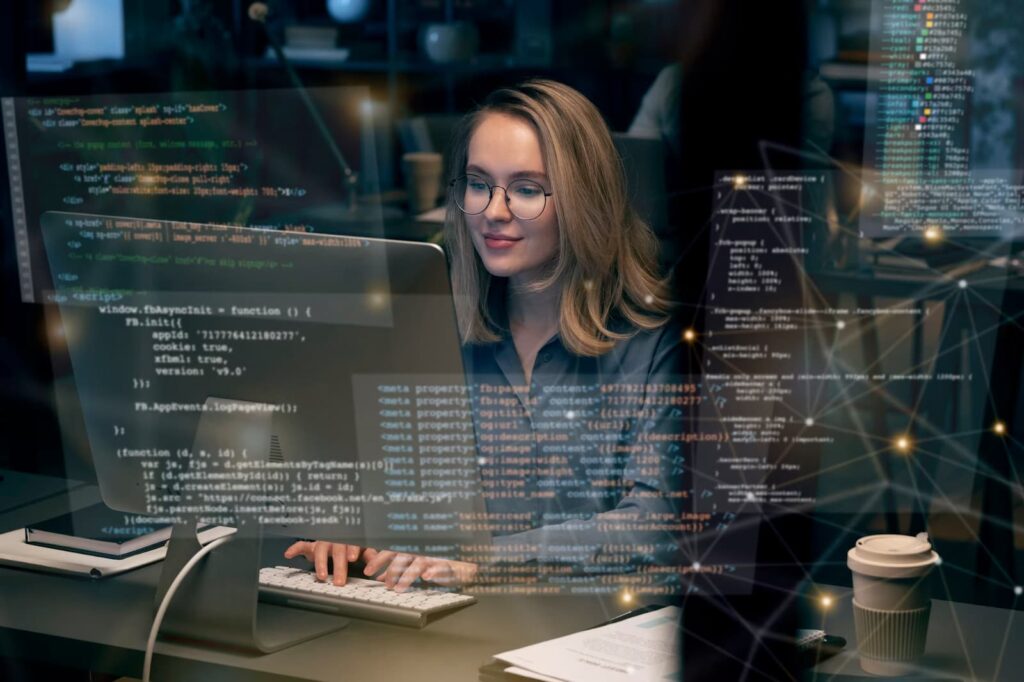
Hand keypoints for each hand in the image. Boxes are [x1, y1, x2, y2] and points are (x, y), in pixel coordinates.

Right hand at [283, 540, 365, 585]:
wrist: (340, 532)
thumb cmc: (352, 543)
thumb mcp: (363, 548)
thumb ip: (369, 555)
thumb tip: (375, 565)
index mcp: (349, 539)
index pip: (351, 543)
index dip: (352, 549)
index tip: (352, 558)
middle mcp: (335, 539)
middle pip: (336, 549)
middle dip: (338, 565)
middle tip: (339, 581)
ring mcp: (323, 541)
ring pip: (320, 549)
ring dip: (320, 563)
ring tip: (321, 576)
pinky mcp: (312, 545)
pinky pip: (302, 545)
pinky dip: (294, 548)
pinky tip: (288, 554)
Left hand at [362, 548, 477, 591]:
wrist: (460, 563)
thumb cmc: (434, 563)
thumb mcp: (412, 565)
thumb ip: (397, 569)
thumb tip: (380, 577)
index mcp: (410, 549)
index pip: (390, 551)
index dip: (378, 560)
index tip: (367, 571)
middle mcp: (420, 550)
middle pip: (402, 557)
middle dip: (392, 571)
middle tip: (386, 585)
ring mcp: (433, 556)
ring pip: (418, 563)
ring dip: (407, 575)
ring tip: (400, 588)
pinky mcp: (447, 564)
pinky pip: (441, 566)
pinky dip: (434, 571)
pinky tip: (428, 576)